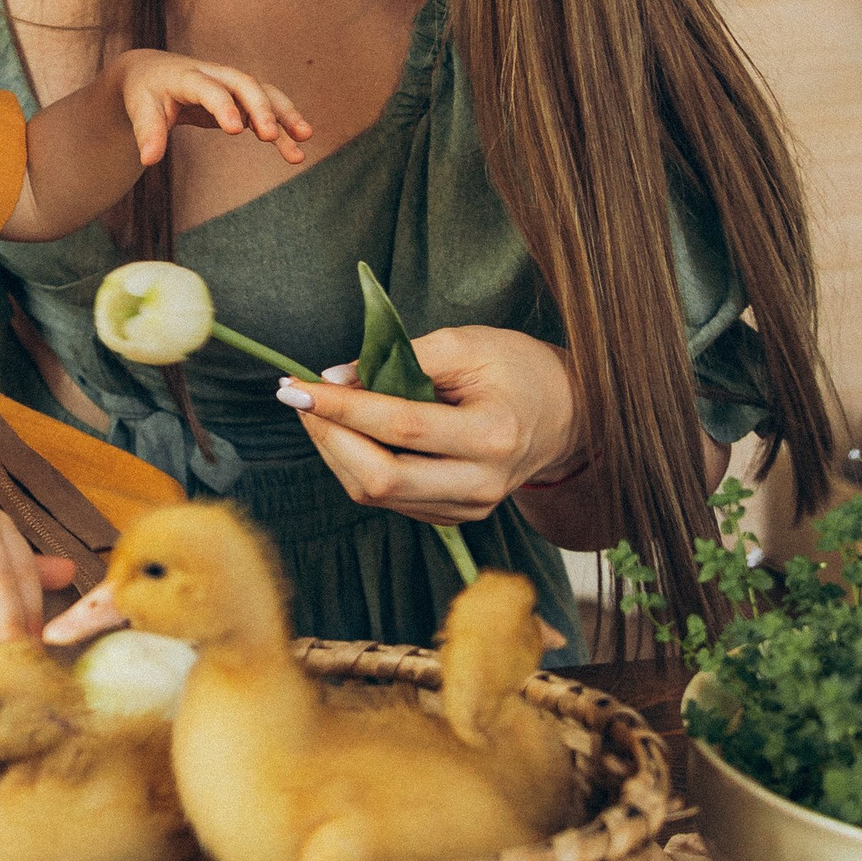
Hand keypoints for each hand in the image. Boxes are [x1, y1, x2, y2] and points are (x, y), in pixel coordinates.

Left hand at [111, 50, 311, 171]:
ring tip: (305, 138)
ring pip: (264, 94)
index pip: (210, 89)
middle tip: (271, 136)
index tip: (235, 131)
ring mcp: (231, 85)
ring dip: (285, 114)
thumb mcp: (139, 109)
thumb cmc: (144, 92)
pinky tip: (294, 147)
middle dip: (261, 108)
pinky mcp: (240, 98)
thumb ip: (147, 132)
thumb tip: (148, 160)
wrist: (152, 71)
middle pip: (245, 85)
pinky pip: (266, 109)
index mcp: (187, 76)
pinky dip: (282, 125)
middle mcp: (215, 75)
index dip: (223, 107)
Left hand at [280, 326, 581, 525]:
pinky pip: (389, 499)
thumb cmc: (515, 368)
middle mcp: (482, 483)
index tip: (296, 384)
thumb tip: (333, 378)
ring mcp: (468, 507)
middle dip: (328, 437)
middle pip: (382, 479)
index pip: (401, 427)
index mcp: (493, 435)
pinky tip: (344, 432)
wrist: (564, 415)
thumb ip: (400, 356)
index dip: (343, 407)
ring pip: (377, 494)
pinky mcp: (454, 516)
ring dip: (334, 451)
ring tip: (314, 409)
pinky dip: (356, 465)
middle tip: (297, 397)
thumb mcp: (465, 344)